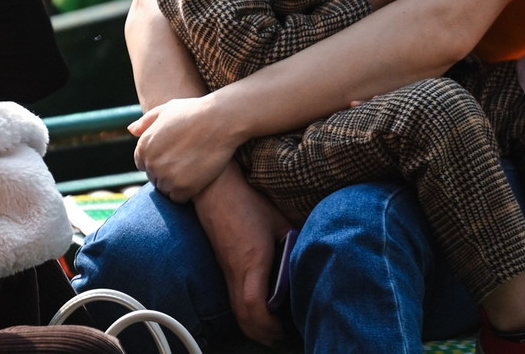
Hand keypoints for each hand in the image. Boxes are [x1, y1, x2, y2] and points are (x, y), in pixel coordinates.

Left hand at [130, 95, 239, 200]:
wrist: (219, 121)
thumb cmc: (194, 112)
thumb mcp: (166, 110)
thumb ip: (146, 122)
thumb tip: (130, 130)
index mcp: (143, 146)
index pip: (143, 164)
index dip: (158, 160)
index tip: (174, 154)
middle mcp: (151, 163)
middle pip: (154, 178)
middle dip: (167, 172)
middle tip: (186, 160)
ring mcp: (166, 177)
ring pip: (165, 189)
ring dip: (176, 184)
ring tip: (192, 168)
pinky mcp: (182, 188)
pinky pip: (178, 198)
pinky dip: (186, 192)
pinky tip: (197, 178)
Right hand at [194, 165, 290, 345]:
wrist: (214, 188)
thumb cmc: (247, 200)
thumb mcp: (278, 221)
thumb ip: (294, 243)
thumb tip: (310, 257)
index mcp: (252, 260)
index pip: (254, 305)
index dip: (268, 324)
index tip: (283, 328)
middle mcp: (235, 269)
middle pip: (242, 315)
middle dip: (261, 333)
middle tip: (279, 336)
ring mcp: (225, 268)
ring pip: (234, 309)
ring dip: (251, 324)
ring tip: (269, 329)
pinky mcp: (222, 264)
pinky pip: (231, 296)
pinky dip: (244, 311)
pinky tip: (257, 308)